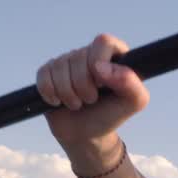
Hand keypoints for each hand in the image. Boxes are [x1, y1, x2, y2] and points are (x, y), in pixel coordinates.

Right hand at [36, 33, 150, 155]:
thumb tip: (100, 68)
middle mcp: (89, 54)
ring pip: (59, 67)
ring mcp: (67, 62)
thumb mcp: (134, 102)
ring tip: (77, 104)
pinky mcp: (48, 72)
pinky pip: (43, 74)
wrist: (86, 134)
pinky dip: (49, 93)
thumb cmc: (111, 115)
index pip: (102, 42)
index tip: (101, 85)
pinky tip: (58, 102)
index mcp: (113, 54)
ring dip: (67, 94)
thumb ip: (131, 83)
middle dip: (83, 86)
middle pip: (78, 56)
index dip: (98, 64)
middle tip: (90, 100)